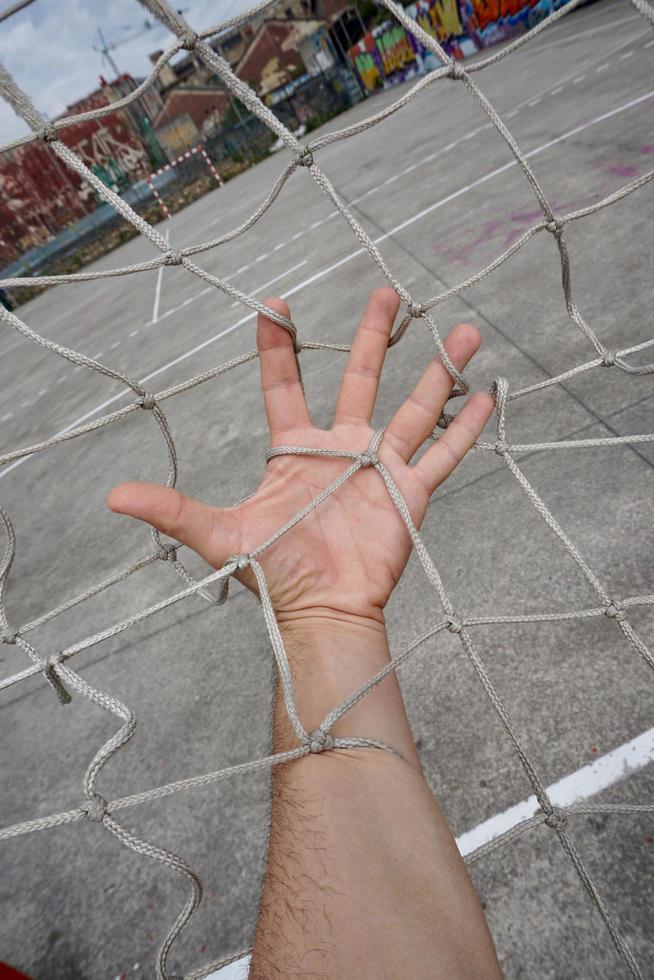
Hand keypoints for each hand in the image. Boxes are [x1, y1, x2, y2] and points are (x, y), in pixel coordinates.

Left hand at [108, 289, 492, 626]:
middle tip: (387, 293)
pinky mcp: (410, 492)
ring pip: (415, 407)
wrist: (322, 611)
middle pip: (361, 379)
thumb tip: (112, 496)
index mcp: (296, 450)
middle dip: (373, 336)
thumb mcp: (221, 535)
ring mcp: (380, 468)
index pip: (285, 385)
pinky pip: (444, 452)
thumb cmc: (274, 573)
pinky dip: (467, 425)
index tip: (274, 304)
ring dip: (438, 370)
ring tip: (463, 329)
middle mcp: (342, 450)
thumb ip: (174, 510)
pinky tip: (486, 393)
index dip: (277, 346)